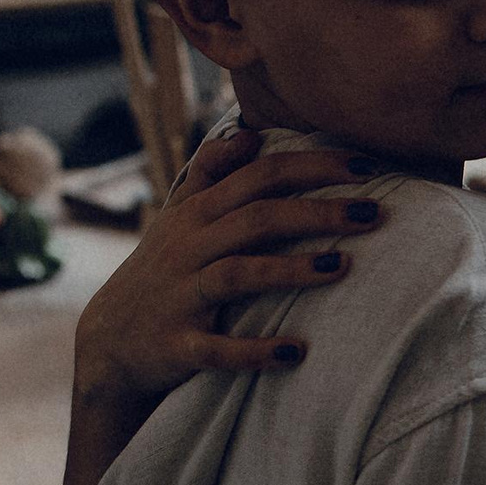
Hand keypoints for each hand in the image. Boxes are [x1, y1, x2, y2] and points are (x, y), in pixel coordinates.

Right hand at [73, 129, 386, 406]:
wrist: (110, 341)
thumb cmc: (163, 270)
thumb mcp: (179, 217)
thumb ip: (212, 173)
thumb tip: (247, 131)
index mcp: (198, 213)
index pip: (260, 175)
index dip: (313, 166)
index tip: (368, 164)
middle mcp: (189, 247)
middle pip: (257, 217)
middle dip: (317, 211)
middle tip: (375, 211)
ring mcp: (182, 296)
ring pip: (238, 274)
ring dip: (291, 270)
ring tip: (342, 267)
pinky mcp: (178, 344)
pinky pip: (217, 349)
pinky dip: (255, 351)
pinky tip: (296, 352)